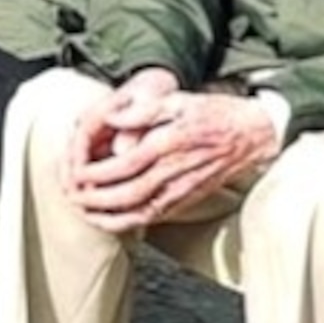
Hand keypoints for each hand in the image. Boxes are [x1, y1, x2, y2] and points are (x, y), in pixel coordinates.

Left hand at [65, 78, 277, 230]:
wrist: (252, 134)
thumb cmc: (214, 114)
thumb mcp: (179, 100)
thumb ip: (143, 109)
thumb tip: (112, 116)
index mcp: (169, 144)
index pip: (125, 163)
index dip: (97, 172)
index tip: (75, 172)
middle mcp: (174, 171)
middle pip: (127, 192)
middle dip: (95, 198)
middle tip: (71, 196)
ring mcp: (181, 189)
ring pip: (139, 210)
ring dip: (107, 215)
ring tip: (82, 212)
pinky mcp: (185, 199)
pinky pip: (153, 216)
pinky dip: (128, 222)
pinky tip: (109, 221)